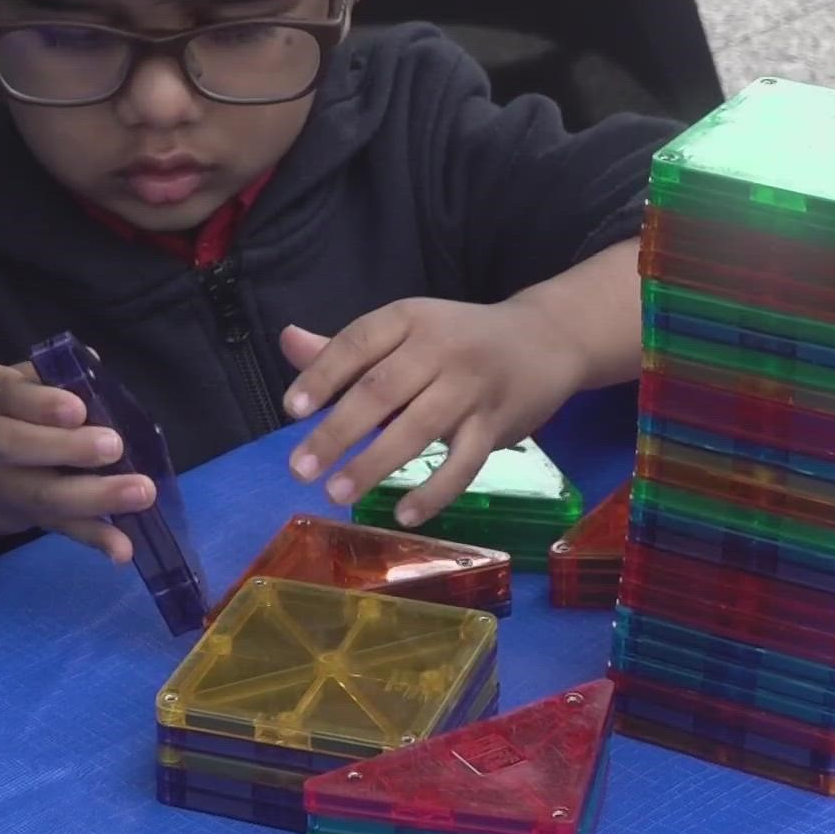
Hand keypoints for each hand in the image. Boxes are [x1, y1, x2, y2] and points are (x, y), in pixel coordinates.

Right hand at [0, 359, 155, 561]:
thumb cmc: (1, 412)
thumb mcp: (12, 385)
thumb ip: (50, 377)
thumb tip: (94, 363)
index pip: (2, 393)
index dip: (39, 403)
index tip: (78, 410)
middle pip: (10, 445)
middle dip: (65, 448)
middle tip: (113, 446)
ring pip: (36, 494)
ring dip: (91, 496)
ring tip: (141, 492)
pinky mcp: (16, 519)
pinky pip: (56, 527)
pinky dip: (92, 536)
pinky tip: (123, 548)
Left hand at [279, 297, 587, 525]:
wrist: (547, 339)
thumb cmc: (461, 339)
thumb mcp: (408, 330)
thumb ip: (347, 347)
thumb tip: (287, 343)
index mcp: (410, 319)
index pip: (358, 343)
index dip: (322, 375)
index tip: (291, 410)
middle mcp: (441, 348)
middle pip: (382, 390)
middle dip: (337, 432)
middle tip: (300, 468)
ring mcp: (472, 387)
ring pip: (419, 428)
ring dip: (375, 464)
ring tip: (337, 493)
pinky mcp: (498, 424)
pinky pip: (464, 463)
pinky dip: (435, 491)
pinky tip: (404, 514)